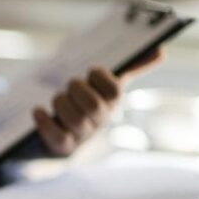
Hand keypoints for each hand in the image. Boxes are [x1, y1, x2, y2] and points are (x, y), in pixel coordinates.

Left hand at [33, 48, 163, 154]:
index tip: (91, 70)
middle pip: (94, 106)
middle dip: (77, 90)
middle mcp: (100, 120)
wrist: (67, 138)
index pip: (115, 90)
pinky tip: (38, 111)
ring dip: (61, 104)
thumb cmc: (87, 103)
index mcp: (112, 102)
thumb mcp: (106, 85)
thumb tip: (160, 51)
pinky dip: (45, 123)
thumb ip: (131, 68)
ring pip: (75, 121)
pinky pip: (57, 137)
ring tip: (56, 99)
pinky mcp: (64, 147)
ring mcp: (82, 135)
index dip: (101, 77)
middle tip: (70, 84)